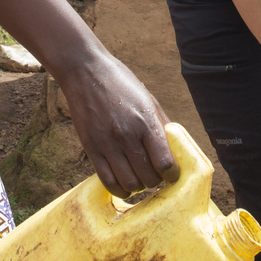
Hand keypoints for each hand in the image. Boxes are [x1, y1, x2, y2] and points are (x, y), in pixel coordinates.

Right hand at [56, 54, 177, 196]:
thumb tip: (174, 148)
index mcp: (146, 122)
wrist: (85, 71)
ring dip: (139, 186)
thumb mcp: (147, 98)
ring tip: (140, 178)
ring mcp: (107, 143)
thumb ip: (161, 124)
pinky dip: (119, 189)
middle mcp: (127, 135)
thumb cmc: (120, 82)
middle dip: (156, 180)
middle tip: (155, 174)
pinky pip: (107, 181)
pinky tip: (124, 185)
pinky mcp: (91, 148)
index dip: (172, 174)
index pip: (165, 163)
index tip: (172, 173)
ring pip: (129, 183)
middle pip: (148, 177)